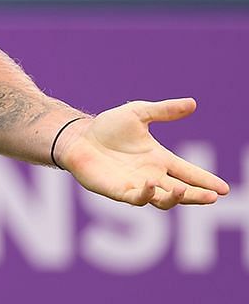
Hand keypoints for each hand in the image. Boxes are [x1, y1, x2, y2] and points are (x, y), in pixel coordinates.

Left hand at [59, 98, 230, 209]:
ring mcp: (135, 185)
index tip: (224, 189)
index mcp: (160, 159)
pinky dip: (144, 195)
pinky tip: (149, 184)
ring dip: (173, 198)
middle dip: (197, 196)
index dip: (206, 181)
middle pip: (181, 192)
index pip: (189, 172)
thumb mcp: (138, 114)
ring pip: (161, 200)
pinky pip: (134, 199)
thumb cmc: (107, 127)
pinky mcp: (117, 190)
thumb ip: (164, 110)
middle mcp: (151, 176)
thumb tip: (192, 103)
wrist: (77, 136)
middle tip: (212, 197)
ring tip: (182, 191)